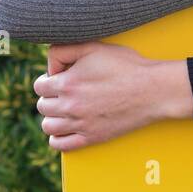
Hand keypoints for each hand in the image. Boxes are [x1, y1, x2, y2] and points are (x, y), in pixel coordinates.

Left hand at [35, 42, 192, 150]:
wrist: (152, 90)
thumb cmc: (126, 65)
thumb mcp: (94, 47)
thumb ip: (64, 50)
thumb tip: (49, 66)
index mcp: (67, 83)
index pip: (39, 85)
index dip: (48, 79)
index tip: (60, 77)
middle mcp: (70, 106)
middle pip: (42, 106)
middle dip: (51, 97)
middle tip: (66, 91)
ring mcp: (80, 124)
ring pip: (48, 126)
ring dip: (53, 116)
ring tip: (66, 108)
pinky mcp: (91, 137)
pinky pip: (60, 144)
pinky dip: (57, 137)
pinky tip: (66, 127)